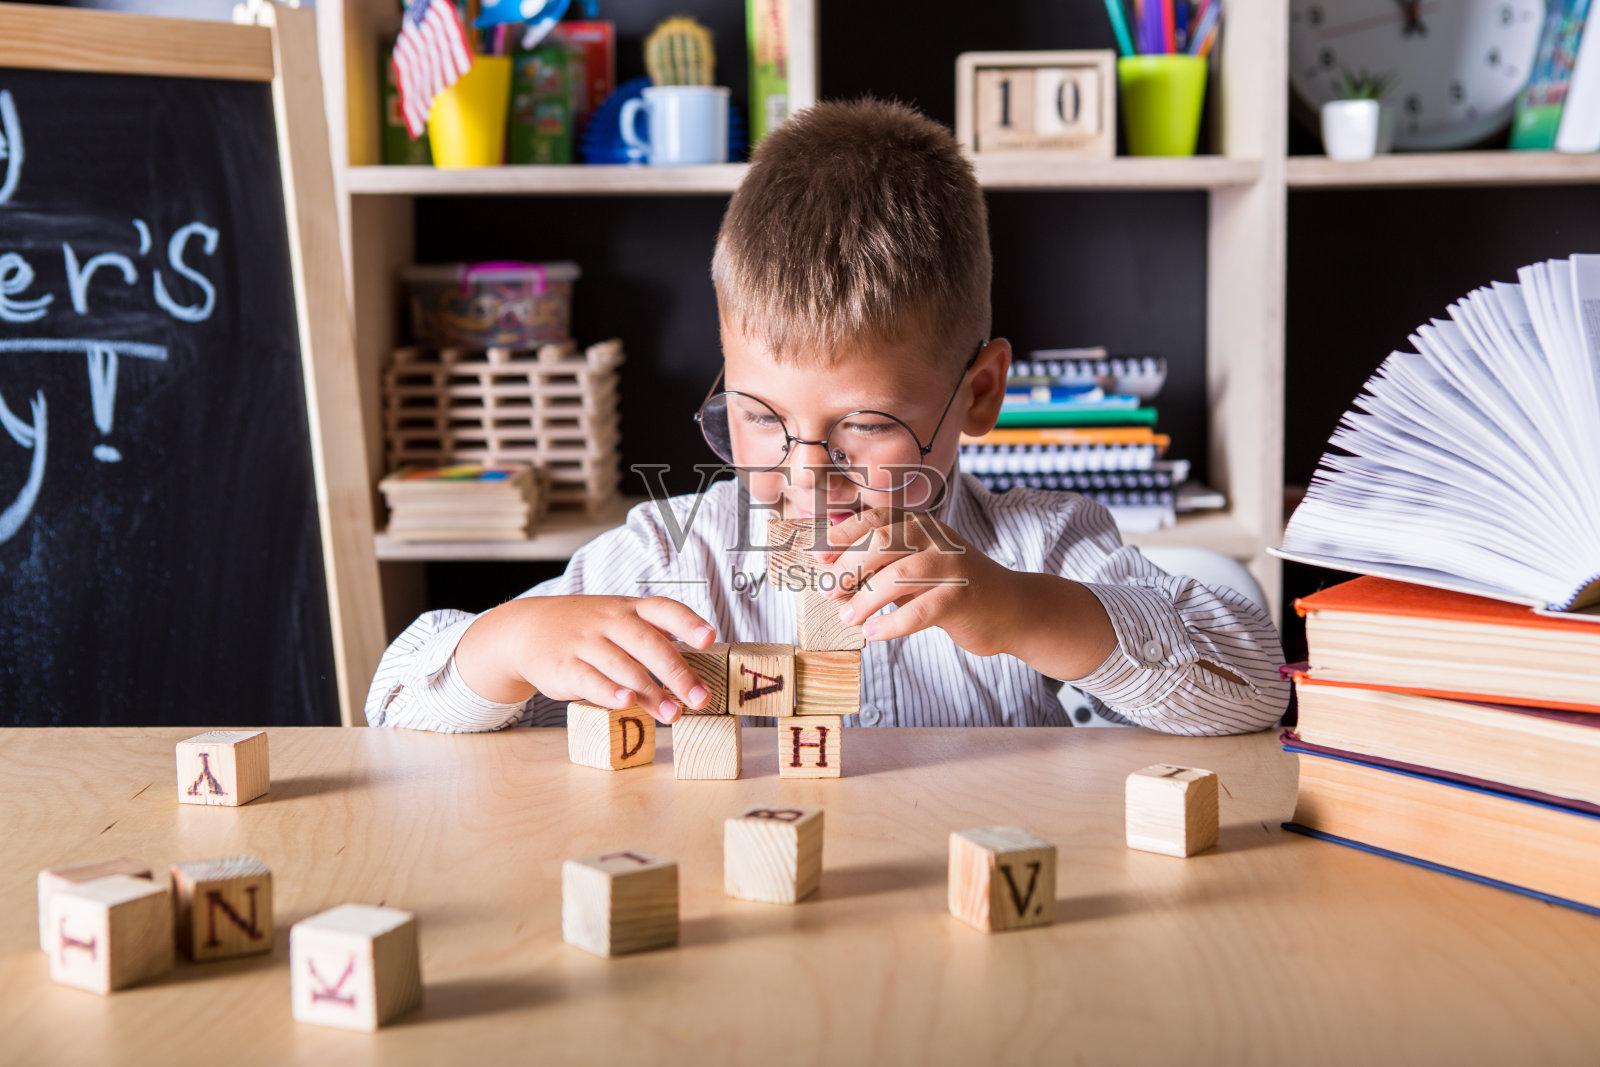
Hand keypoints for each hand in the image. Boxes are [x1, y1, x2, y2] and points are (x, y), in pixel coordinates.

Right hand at [455, 595, 717, 721]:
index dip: (688, 623)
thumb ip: (653, 640)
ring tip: (674, 714)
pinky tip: (627, 703)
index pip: (664, 609)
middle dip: (678, 673)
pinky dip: (610, 693)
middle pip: (650, 645)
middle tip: (700, 698)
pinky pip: (591, 680)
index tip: (709, 638)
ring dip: (651, 692)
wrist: (526, 629)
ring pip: (624, 667)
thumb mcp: (619, 621)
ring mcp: (586, 643)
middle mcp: (610, 622)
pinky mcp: (565, 667)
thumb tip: (693, 673)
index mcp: (630, 609)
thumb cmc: (587, 630)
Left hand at [817, 508, 1020, 656]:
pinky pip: (920, 609)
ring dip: (865, 599)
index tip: (819, 556)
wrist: (1012, 609)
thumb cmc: (953, 590)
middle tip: (830, 592)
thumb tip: (832, 571)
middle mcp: (938, 540)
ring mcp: (953, 567)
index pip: (878, 519)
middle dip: (850, 567)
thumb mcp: (918, 568)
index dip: (844, 535)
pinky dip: (892, 623)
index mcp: (923, 527)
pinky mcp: (963, 598)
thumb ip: (884, 564)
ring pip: (899, 575)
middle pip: (884, 541)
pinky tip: (874, 633)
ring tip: (847, 618)